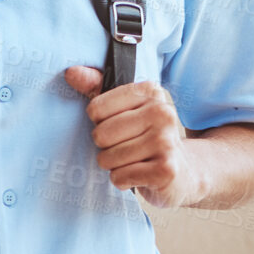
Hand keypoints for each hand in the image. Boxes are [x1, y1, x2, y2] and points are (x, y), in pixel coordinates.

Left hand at [64, 67, 204, 207]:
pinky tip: (139, 175)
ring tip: (133, 161)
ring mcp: (166, 141)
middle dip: (105, 147)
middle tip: (126, 147)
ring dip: (114, 165)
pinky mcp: (166, 170)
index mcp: (150, 92)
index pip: (95, 109)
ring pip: (108, 158)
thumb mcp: (122, 108)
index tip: (119, 126)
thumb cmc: (144, 137)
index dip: (99, 123)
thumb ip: (95, 87)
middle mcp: (162, 112)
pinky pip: (119, 176)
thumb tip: (71, 73)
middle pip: (100, 134)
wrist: (183, 172)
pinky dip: (122, 180)